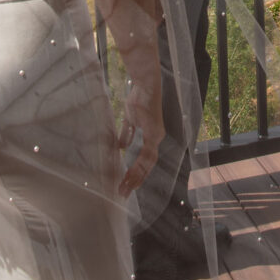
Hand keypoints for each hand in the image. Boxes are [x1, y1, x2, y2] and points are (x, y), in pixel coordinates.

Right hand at [117, 83, 164, 198]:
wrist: (144, 86)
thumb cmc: (137, 99)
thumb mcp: (130, 120)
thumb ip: (127, 134)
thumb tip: (122, 148)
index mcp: (153, 136)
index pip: (146, 159)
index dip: (137, 172)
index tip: (127, 183)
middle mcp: (157, 138)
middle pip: (147, 166)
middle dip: (135, 180)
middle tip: (124, 193)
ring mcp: (156, 137)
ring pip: (147, 164)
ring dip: (135, 177)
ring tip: (124, 187)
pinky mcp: (154, 133)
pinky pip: (146, 154)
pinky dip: (138, 165)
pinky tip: (129, 174)